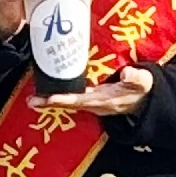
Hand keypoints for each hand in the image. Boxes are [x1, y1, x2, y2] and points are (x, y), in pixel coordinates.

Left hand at [37, 66, 153, 117]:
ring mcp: (91, 103)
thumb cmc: (141, 89)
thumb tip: (126, 72)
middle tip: (31, 102)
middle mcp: (95, 104)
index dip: (67, 99)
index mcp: (106, 100)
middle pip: (70, 104)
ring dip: (50, 101)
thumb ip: (136, 77)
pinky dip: (58, 97)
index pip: (83, 100)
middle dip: (51, 103)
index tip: (51, 98)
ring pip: (68, 102)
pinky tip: (45, 93)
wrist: (142, 102)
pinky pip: (71, 98)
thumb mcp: (143, 82)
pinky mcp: (89, 99)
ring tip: (32, 100)